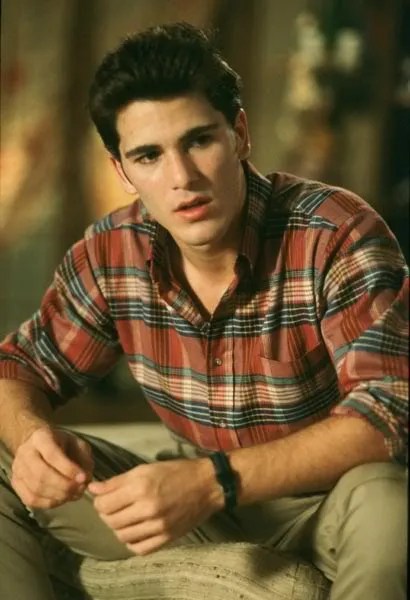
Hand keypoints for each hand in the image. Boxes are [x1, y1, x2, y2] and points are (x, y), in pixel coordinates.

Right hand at [11, 427, 93, 508]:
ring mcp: (18, 469)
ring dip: (59, 496)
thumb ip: (84, 458)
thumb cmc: (60, 444)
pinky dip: (49, 503)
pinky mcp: (16, 484)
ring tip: (74, 494)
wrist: (38, 445)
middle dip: (64, 486)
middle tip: (79, 489)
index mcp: (41, 437)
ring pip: (36, 489)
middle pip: (42, 475)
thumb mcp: (77, 443)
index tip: (83, 478)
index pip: (52, 455)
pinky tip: (62, 498)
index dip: (68, 469)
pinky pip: (31, 499)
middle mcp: (25, 453)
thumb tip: (85, 479)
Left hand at [89, 457, 223, 554]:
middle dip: (107, 514)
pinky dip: (132, 542)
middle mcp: (147, 508)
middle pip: (110, 521)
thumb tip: (93, 488)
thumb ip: (117, 481)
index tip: (104, 498)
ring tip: (125, 518)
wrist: (206, 485)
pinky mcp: (166, 538)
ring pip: (122, 536)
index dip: (99, 501)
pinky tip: (135, 531)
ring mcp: (157, 526)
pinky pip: (138, 548)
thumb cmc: (175, 472)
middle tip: (114, 507)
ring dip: (118, 528)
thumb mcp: (145, 469)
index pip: (104, 504)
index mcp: (140, 486)